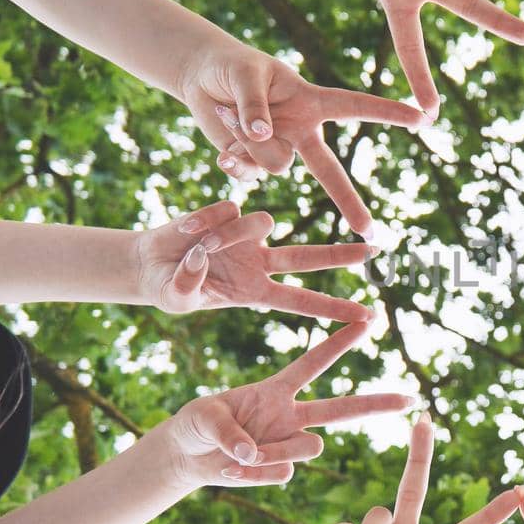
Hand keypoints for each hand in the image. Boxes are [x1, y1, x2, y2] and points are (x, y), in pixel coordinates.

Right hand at [135, 201, 374, 321]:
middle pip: (308, 258)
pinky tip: (186, 230)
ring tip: (197, 245)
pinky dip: (205, 219)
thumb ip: (186, 287)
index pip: (302, 301)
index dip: (333, 308)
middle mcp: (260, 262)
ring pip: (261, 222)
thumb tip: (202, 260)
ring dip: (230, 233)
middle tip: (374, 250)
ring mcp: (247, 236)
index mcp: (255, 292)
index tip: (367, 315)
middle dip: (340, 255)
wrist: (149, 263)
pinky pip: (228, 208)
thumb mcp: (174, 298)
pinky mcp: (230, 211)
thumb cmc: (167, 288)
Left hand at [164, 321, 411, 487]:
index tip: (368, 321)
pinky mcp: (279, 470)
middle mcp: (290, 416)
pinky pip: (279, 473)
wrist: (186, 457)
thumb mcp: (203, 417)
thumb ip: (229, 431)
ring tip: (238, 456)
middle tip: (410, 399)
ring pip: (307, 448)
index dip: (340, 342)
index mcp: (276, 389)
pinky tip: (231, 469)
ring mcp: (287, 445)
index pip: (313, 364)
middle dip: (376, 404)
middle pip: (341, 409)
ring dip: (275, 452)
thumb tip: (253, 453)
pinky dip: (252, 473)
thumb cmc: (195, 425)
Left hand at [178, 42, 423, 238]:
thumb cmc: (230, 67)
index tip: (422, 117)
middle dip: (349, 202)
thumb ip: (254, 104)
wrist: (200, 80)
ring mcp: (278, 150)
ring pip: (275, 166)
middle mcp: (301, 131)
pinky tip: (224, 145)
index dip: (388, 112)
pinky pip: (250, 175)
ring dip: (250, 146)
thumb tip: (262, 134)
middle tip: (369, 233)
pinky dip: (234, 160)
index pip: (355, 107)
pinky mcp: (253, 163)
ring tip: (229, 114)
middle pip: (330, 171)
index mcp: (311, 102)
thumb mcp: (244, 74)